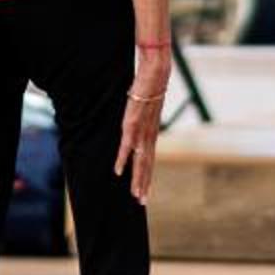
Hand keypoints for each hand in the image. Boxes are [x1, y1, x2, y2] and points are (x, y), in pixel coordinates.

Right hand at [117, 73, 169, 204]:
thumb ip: (142, 115)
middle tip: (142, 202)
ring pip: (139, 160)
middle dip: (144, 184)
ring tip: (135, 195)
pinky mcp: (132, 123)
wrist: (156, 72)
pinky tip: (119, 171)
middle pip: (147, 164)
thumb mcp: (147, 105)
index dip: (148, 175)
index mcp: (152, 131)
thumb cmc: (151, 86)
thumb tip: (137, 116)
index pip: (150, 158)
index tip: (146, 190)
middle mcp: (149, 134)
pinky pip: (126, 145)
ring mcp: (142, 130)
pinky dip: (123, 159)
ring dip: (137, 179)